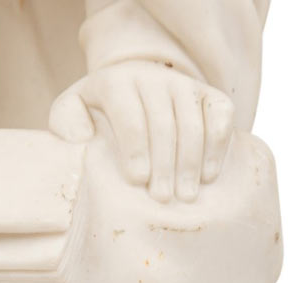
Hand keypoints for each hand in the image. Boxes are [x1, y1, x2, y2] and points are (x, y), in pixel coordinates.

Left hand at [49, 60, 234, 203]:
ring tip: (187, 196)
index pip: (130, 114)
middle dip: (164, 163)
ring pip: (194, 122)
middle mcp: (153, 78)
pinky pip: (221, 114)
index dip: (135, 147)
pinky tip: (209, 175)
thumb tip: (81, 137)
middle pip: (164, 123)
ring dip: (191, 161)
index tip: (137, 180)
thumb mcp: (72, 110)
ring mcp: (184, 85)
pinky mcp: (209, 94)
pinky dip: (218, 144)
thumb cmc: (99, 112)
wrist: (134, 86)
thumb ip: (65, 122)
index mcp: (117, 83)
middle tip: (163, 199)